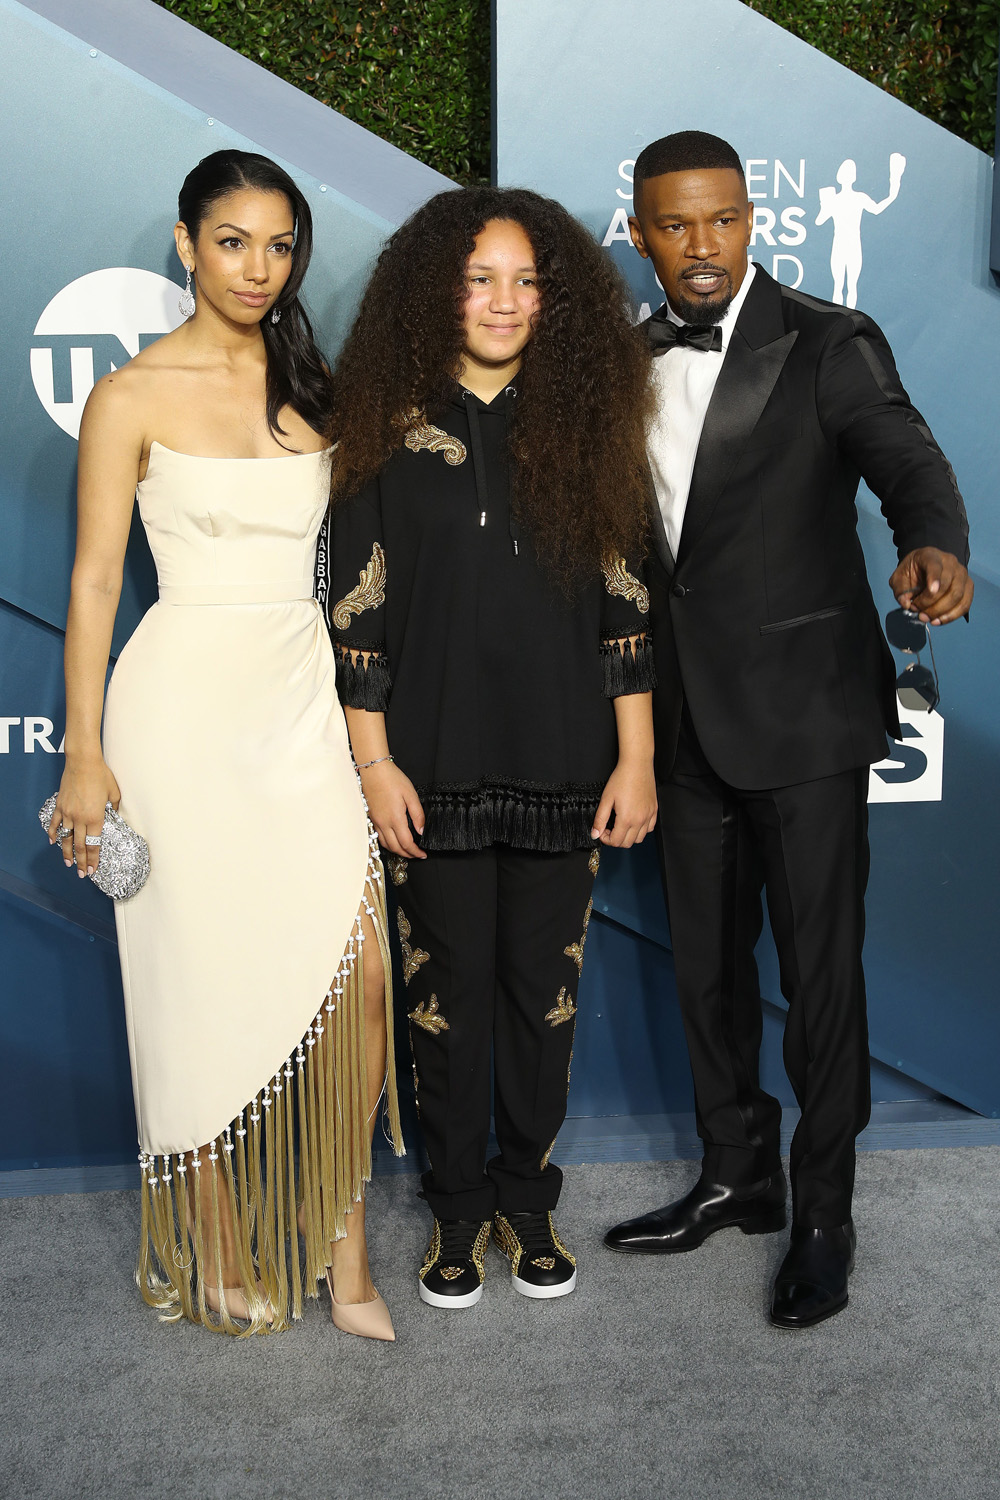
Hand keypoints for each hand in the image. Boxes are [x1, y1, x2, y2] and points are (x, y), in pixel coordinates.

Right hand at [48, 756, 120, 878]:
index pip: (94, 844)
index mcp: (96, 818)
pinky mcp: (60, 806)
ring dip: (67, 852)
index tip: (92, 870)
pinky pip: (55, 823)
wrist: (83, 762)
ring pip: (66, 838)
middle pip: (80, 846)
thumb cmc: (101, 775)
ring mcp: (68, 813)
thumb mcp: (114, 793)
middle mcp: (80, 819)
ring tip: (68, 864)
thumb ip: (114, 807)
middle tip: (81, 874)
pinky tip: (53, 842)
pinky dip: (53, 833)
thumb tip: (113, 814)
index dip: (93, 859)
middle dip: (81, 862)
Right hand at [360, 761, 425, 858]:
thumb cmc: (392, 779)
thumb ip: (418, 814)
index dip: (415, 852)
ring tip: (407, 850)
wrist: (374, 770)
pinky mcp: (371, 818)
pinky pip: (379, 836)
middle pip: (395, 848)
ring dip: (397, 850)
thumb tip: (421, 830)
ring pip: (386, 844)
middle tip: (416, 855)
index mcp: (395, 818)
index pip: (406, 843)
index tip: (422, 854)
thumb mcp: (411, 794)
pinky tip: (394, 840)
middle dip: (407, 855)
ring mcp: (376, 821)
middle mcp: (383, 823)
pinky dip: (388, 843)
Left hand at [591, 758, 657, 848]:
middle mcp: (640, 820)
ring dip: (628, 837)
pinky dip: (641, 830)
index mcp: (627, 818)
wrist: (637, 765)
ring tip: (621, 826)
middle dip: (615, 840)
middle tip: (609, 829)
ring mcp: (649, 815)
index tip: (602, 831)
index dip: (606, 839)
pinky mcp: (654, 810)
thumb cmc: (622, 778)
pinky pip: (650, 828)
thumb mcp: (606, 799)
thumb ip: (600, 819)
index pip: (616, 841)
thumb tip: (595, 834)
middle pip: (627, 843)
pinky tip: (633, 822)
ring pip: (640, 838)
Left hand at [890, 548, 972, 624]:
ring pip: (957, 595)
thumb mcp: (899, 578)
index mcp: (930, 555)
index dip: (934, 578)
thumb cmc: (912, 572)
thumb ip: (900, 590)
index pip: (935, 565)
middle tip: (918, 611)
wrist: (924, 568)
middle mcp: (950, 562)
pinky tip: (938, 621)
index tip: (931, 591)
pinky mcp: (968, 586)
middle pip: (947, 585)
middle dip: (931, 603)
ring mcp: (962, 573)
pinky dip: (952, 616)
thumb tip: (906, 604)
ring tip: (926, 617)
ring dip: (941, 611)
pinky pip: (965, 604)